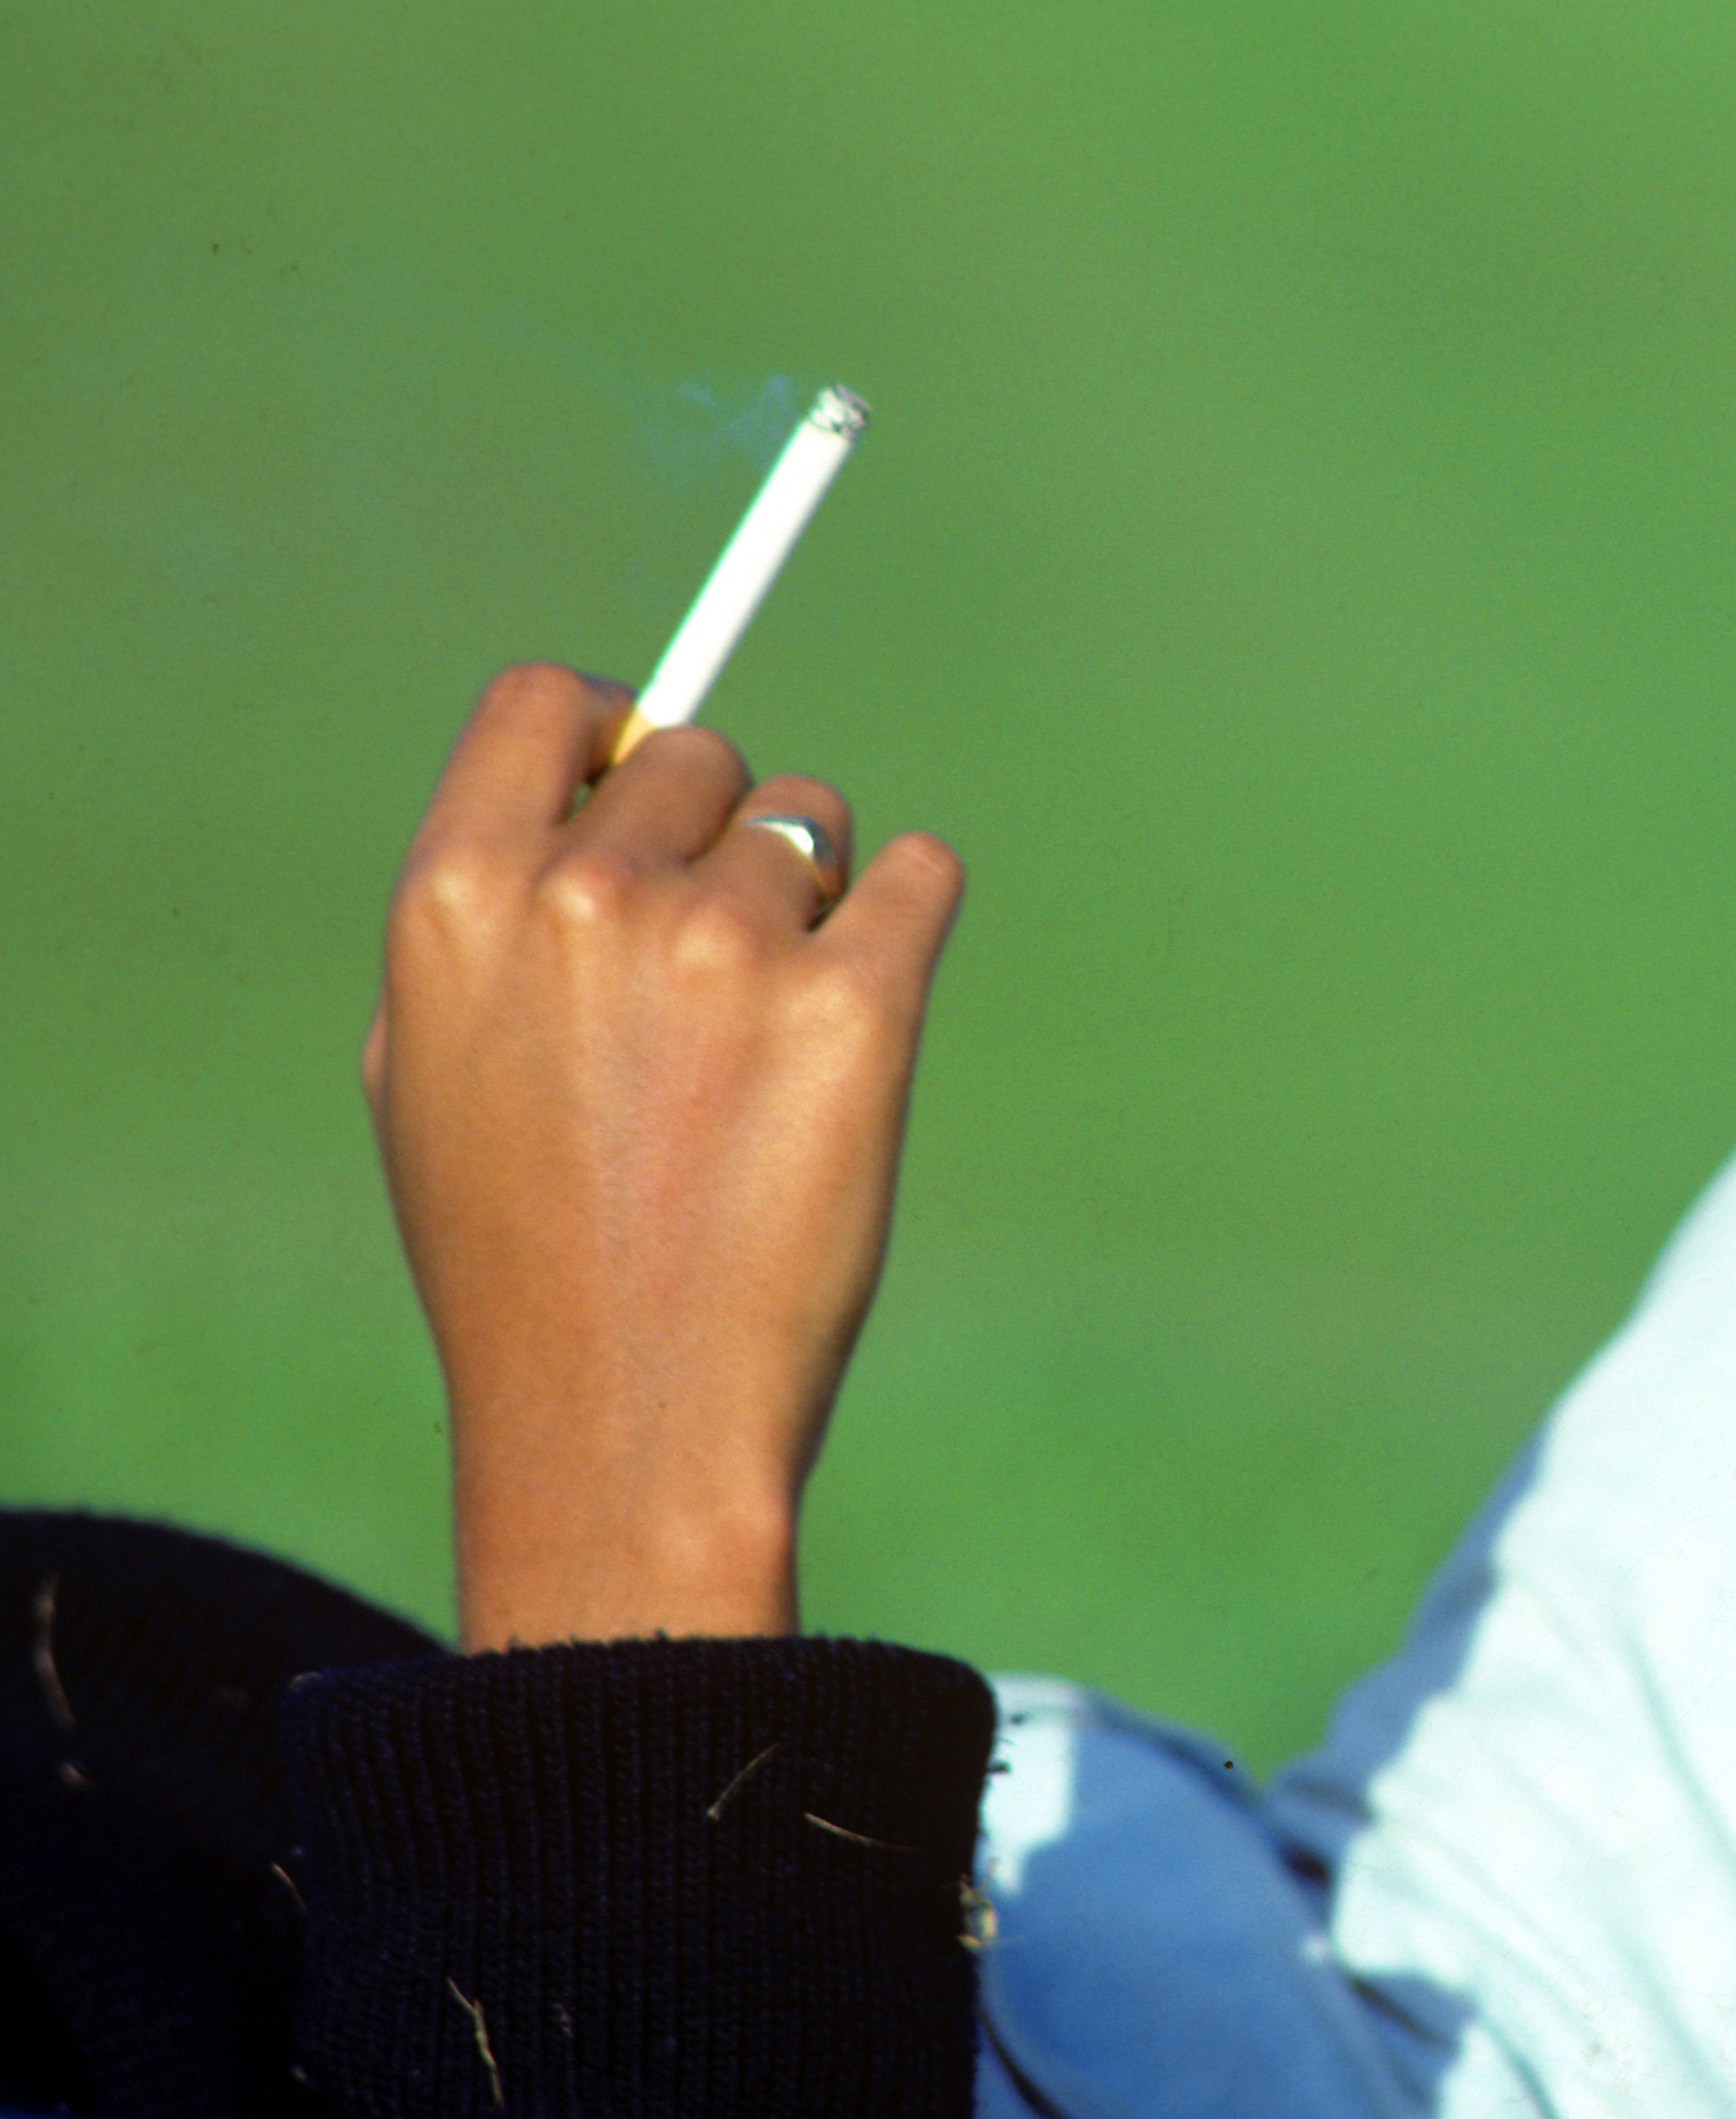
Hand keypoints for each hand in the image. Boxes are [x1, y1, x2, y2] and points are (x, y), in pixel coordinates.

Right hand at [362, 664, 964, 1650]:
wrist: (627, 1415)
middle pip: (703, 755)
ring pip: (815, 822)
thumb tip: (596, 771)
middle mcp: (588, 896)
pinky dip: (907, 923)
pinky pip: (922, 876)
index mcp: (455, 902)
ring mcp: (728, 944)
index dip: (610, 726)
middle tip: (713, 981)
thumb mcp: (431, 1069)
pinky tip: (858, 1027)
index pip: (548, 703)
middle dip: (720, 838)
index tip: (645, 774)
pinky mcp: (858, 1003)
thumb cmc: (526, 1256)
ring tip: (766, 1049)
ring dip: (813, 899)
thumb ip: (496, 913)